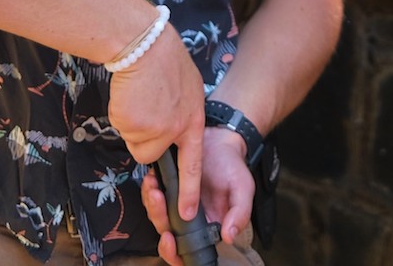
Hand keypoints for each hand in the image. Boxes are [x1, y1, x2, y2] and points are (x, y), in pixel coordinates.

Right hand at [107, 26, 203, 216]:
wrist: (144, 43)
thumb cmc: (162, 58)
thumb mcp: (186, 87)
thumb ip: (180, 112)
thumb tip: (168, 131)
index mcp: (193, 119)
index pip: (192, 162)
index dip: (189, 189)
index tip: (186, 213)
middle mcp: (177, 130)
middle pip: (151, 154)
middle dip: (142, 138)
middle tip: (145, 106)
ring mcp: (157, 130)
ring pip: (134, 143)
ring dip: (131, 124)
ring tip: (139, 95)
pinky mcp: (135, 127)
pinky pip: (122, 130)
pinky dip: (121, 115)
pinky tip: (130, 94)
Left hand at [138, 135, 253, 265]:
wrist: (221, 141)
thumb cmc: (232, 167)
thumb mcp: (243, 189)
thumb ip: (240, 214)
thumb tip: (229, 236)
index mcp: (207, 227)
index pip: (187, 251)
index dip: (174, 251)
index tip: (169, 239)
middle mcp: (190, 220)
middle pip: (167, 233)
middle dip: (159, 219)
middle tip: (158, 201)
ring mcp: (176, 205)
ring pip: (157, 215)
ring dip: (152, 204)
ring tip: (154, 187)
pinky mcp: (167, 189)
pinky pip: (152, 196)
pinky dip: (149, 189)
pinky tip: (153, 179)